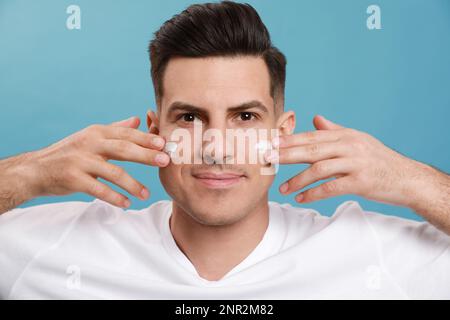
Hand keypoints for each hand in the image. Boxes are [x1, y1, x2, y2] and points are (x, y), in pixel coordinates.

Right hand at [21, 116, 169, 207]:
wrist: (35, 169)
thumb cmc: (68, 153)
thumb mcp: (90, 137)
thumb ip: (115, 129)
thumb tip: (137, 119)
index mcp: (97, 132)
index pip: (126, 134)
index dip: (146, 139)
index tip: (165, 144)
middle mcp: (89, 144)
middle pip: (123, 148)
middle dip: (146, 155)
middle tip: (165, 161)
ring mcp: (80, 161)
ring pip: (113, 172)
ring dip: (132, 184)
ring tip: (146, 194)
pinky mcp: (73, 179)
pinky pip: (98, 189)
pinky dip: (113, 197)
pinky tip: (126, 203)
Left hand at [269, 115, 435, 209]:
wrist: (406, 178)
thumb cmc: (378, 159)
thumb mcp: (358, 140)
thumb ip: (335, 130)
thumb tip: (315, 119)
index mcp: (345, 136)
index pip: (311, 137)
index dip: (289, 141)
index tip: (270, 144)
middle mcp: (349, 146)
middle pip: (311, 150)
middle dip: (285, 155)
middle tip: (267, 160)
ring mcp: (355, 163)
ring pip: (319, 169)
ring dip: (297, 180)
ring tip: (282, 189)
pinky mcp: (361, 182)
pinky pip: (331, 187)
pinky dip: (314, 193)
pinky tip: (301, 198)